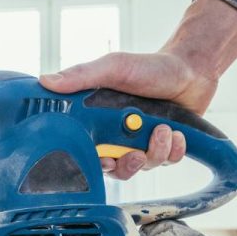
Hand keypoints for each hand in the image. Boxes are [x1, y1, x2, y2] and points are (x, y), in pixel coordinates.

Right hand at [40, 0, 236, 179]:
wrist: (190, 69)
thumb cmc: (150, 67)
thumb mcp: (114, 67)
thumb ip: (82, 75)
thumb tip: (46, 81)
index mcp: (100, 121)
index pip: (87, 151)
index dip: (93, 162)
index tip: (104, 159)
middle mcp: (119, 136)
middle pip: (115, 169)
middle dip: (128, 164)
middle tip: (136, 153)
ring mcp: (142, 143)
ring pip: (143, 167)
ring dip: (155, 151)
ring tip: (164, 129)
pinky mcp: (164, 147)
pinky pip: (166, 162)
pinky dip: (173, 150)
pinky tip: (176, 133)